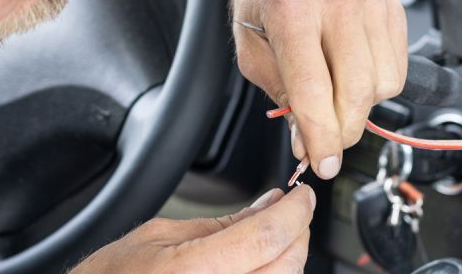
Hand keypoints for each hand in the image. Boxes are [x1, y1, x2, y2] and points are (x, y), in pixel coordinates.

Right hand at [70, 186, 314, 273]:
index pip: (267, 237)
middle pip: (286, 265)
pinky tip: (262, 263)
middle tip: (292, 211)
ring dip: (288, 258)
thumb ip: (222, 224)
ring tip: (276, 236)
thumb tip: (269, 205)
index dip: (294, 211)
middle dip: (297, 232)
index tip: (301, 195)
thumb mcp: (160, 236)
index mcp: (193, 272)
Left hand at [232, 0, 407, 178]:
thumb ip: (280, 95)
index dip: (320, 136)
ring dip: (359, 106)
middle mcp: (338, 1)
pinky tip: (350, 72)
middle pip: (357, 92)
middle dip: (342, 131)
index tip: (322, 163)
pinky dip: (376, 86)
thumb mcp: (252, 48)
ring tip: (333, 91)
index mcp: (293, 7)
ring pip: (383, 86)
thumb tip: (308, 141)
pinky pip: (397, 70)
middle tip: (325, 142)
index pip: (313, 88)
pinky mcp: (394, 10)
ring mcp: (372, 3)